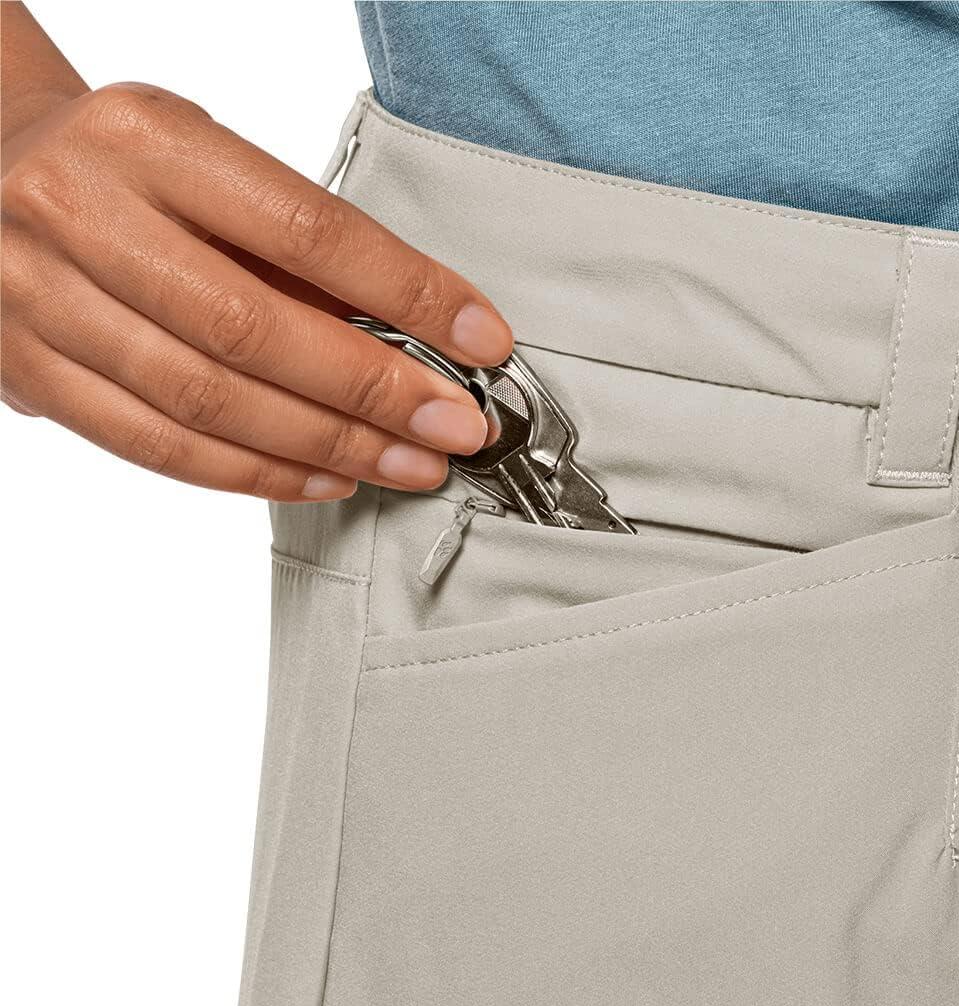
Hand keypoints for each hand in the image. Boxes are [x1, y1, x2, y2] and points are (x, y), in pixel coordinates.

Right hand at [1, 82, 512, 499]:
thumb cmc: (129, 172)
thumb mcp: (210, 167)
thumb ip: (296, 252)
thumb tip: (418, 341)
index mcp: (145, 140)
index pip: (305, 229)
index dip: (406, 293)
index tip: (480, 340)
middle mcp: (81, 214)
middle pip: (254, 330)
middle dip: (373, 392)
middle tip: (453, 429)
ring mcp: (41, 301)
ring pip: (207, 402)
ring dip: (327, 447)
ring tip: (405, 465)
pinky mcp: (29, 373)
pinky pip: (159, 448)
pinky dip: (255, 474)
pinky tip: (326, 479)